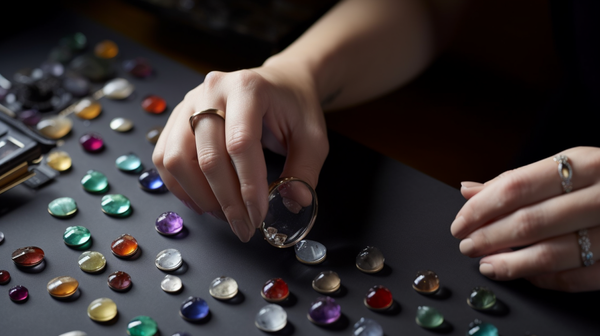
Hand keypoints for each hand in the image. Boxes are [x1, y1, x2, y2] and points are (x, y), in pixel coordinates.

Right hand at [152, 65, 328, 241]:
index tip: (258, 216)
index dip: (248, 187)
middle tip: (244, 227)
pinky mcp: (177, 118)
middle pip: (207, 156)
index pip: (241, 144)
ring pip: (177, 159)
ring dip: (200, 196)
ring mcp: (189, 103)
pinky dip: (181, 187)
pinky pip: (165, 158)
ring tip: (225, 214)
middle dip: (226, 201)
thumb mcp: (314, 136)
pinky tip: (205, 201)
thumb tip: (294, 202)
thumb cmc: (295, 108)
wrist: (279, 84)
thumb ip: (305, 170)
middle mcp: (212, 90)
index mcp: (248, 88)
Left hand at [451, 147, 599, 291]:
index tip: (459, 223)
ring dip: (511, 264)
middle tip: (467, 245)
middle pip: (529, 222)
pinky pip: (578, 278)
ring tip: (487, 264)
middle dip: (489, 238)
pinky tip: (524, 275)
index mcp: (586, 164)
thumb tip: (467, 191)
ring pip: (552, 254)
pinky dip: (545, 280)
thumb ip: (518, 180)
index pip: (516, 187)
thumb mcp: (570, 167)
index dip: (480, 209)